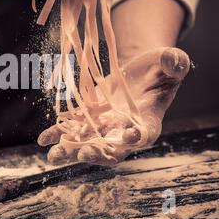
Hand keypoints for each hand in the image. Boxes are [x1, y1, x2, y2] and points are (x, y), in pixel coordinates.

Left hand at [38, 47, 190, 165]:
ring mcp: (104, 126)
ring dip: (70, 151)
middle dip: (98, 152)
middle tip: (84, 153)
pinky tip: (43, 139)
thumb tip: (174, 61)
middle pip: (111, 149)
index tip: (129, 136)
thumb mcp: (171, 62)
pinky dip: (57, 134)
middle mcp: (124, 130)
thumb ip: (174, 63)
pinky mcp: (88, 118)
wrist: (138, 71)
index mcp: (148, 121)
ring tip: (53, 156)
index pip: (144, 134)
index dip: (137, 137)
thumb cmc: (159, 68)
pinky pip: (71, 129)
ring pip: (87, 143)